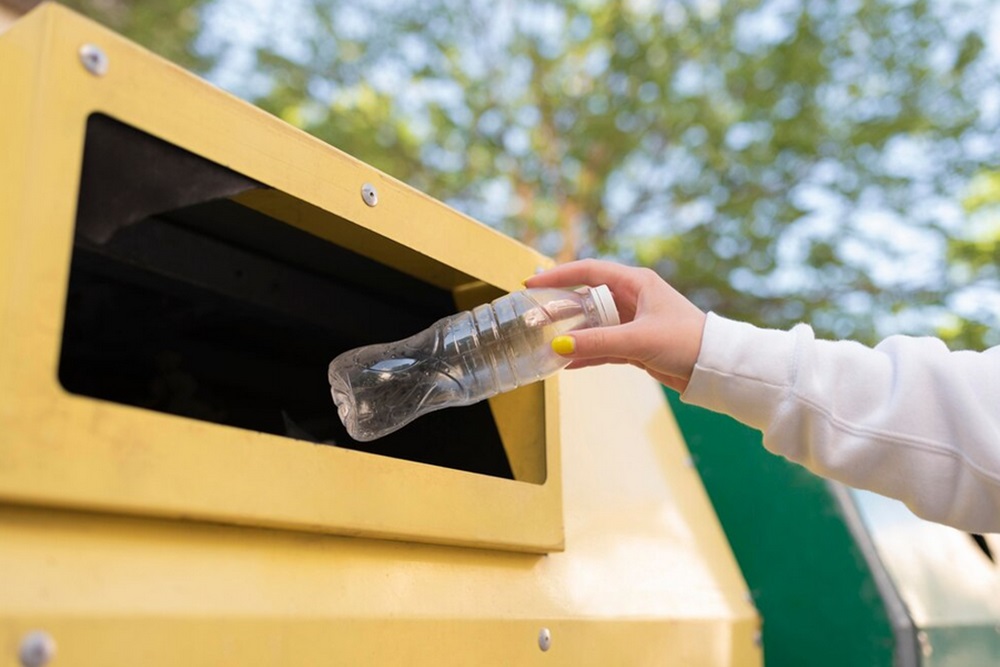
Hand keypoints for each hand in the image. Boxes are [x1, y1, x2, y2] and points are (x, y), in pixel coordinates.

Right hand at [525, 259, 706, 392]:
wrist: (714, 367)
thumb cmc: (685, 341)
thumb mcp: (638, 339)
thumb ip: (598, 342)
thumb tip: (560, 346)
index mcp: (636, 283)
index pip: (588, 271)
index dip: (559, 275)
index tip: (533, 282)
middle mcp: (633, 298)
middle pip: (587, 298)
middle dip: (561, 308)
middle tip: (535, 317)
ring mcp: (633, 322)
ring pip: (594, 324)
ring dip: (573, 334)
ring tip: (546, 343)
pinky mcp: (636, 344)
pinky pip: (604, 345)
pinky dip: (588, 353)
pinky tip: (568, 363)